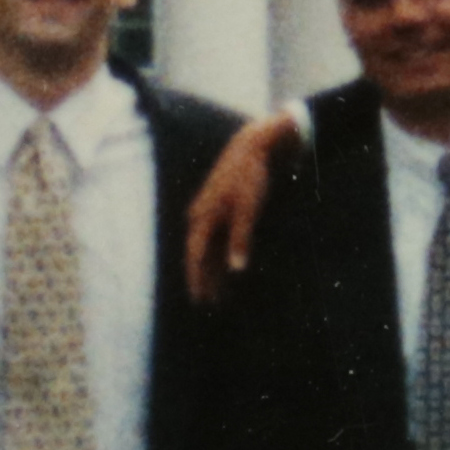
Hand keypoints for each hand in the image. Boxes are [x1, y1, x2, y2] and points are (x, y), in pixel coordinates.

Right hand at [178, 107, 299, 300]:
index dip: (197, 279)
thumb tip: (236, 270)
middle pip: (200, 255)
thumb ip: (241, 239)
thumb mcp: (248, 209)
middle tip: (208, 303)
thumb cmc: (251, 177)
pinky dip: (221, 254)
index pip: (196, 257)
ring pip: (209, 248)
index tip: (199, 300)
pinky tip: (228, 266)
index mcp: (203, 217)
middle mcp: (201, 216)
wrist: (252, 146)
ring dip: (213, 269)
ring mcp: (210, 212)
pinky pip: (217, 238)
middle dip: (204, 279)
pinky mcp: (221, 208)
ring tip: (219, 291)